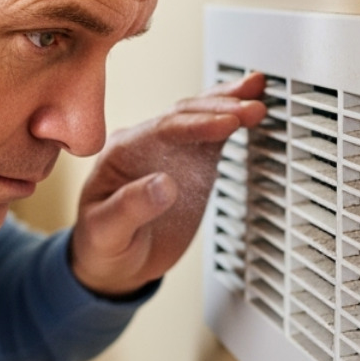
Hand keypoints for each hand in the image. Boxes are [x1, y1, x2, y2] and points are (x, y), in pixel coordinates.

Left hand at [69, 71, 266, 295]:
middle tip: (252, 107)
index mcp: (119, 153)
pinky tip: (249, 112)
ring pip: (199, 117)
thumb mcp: (106, 233)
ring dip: (227, 105)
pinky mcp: (188, 164)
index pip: (162, 129)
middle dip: (219, 108)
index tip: (227, 123)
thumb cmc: (101, 247)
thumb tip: (164, 184)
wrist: (114, 265)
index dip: (197, 124)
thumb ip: (130, 208)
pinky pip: (211, 137)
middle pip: (183, 115)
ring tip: (258, 94)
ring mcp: (168, 152)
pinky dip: (230, 122)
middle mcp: (143, 145)